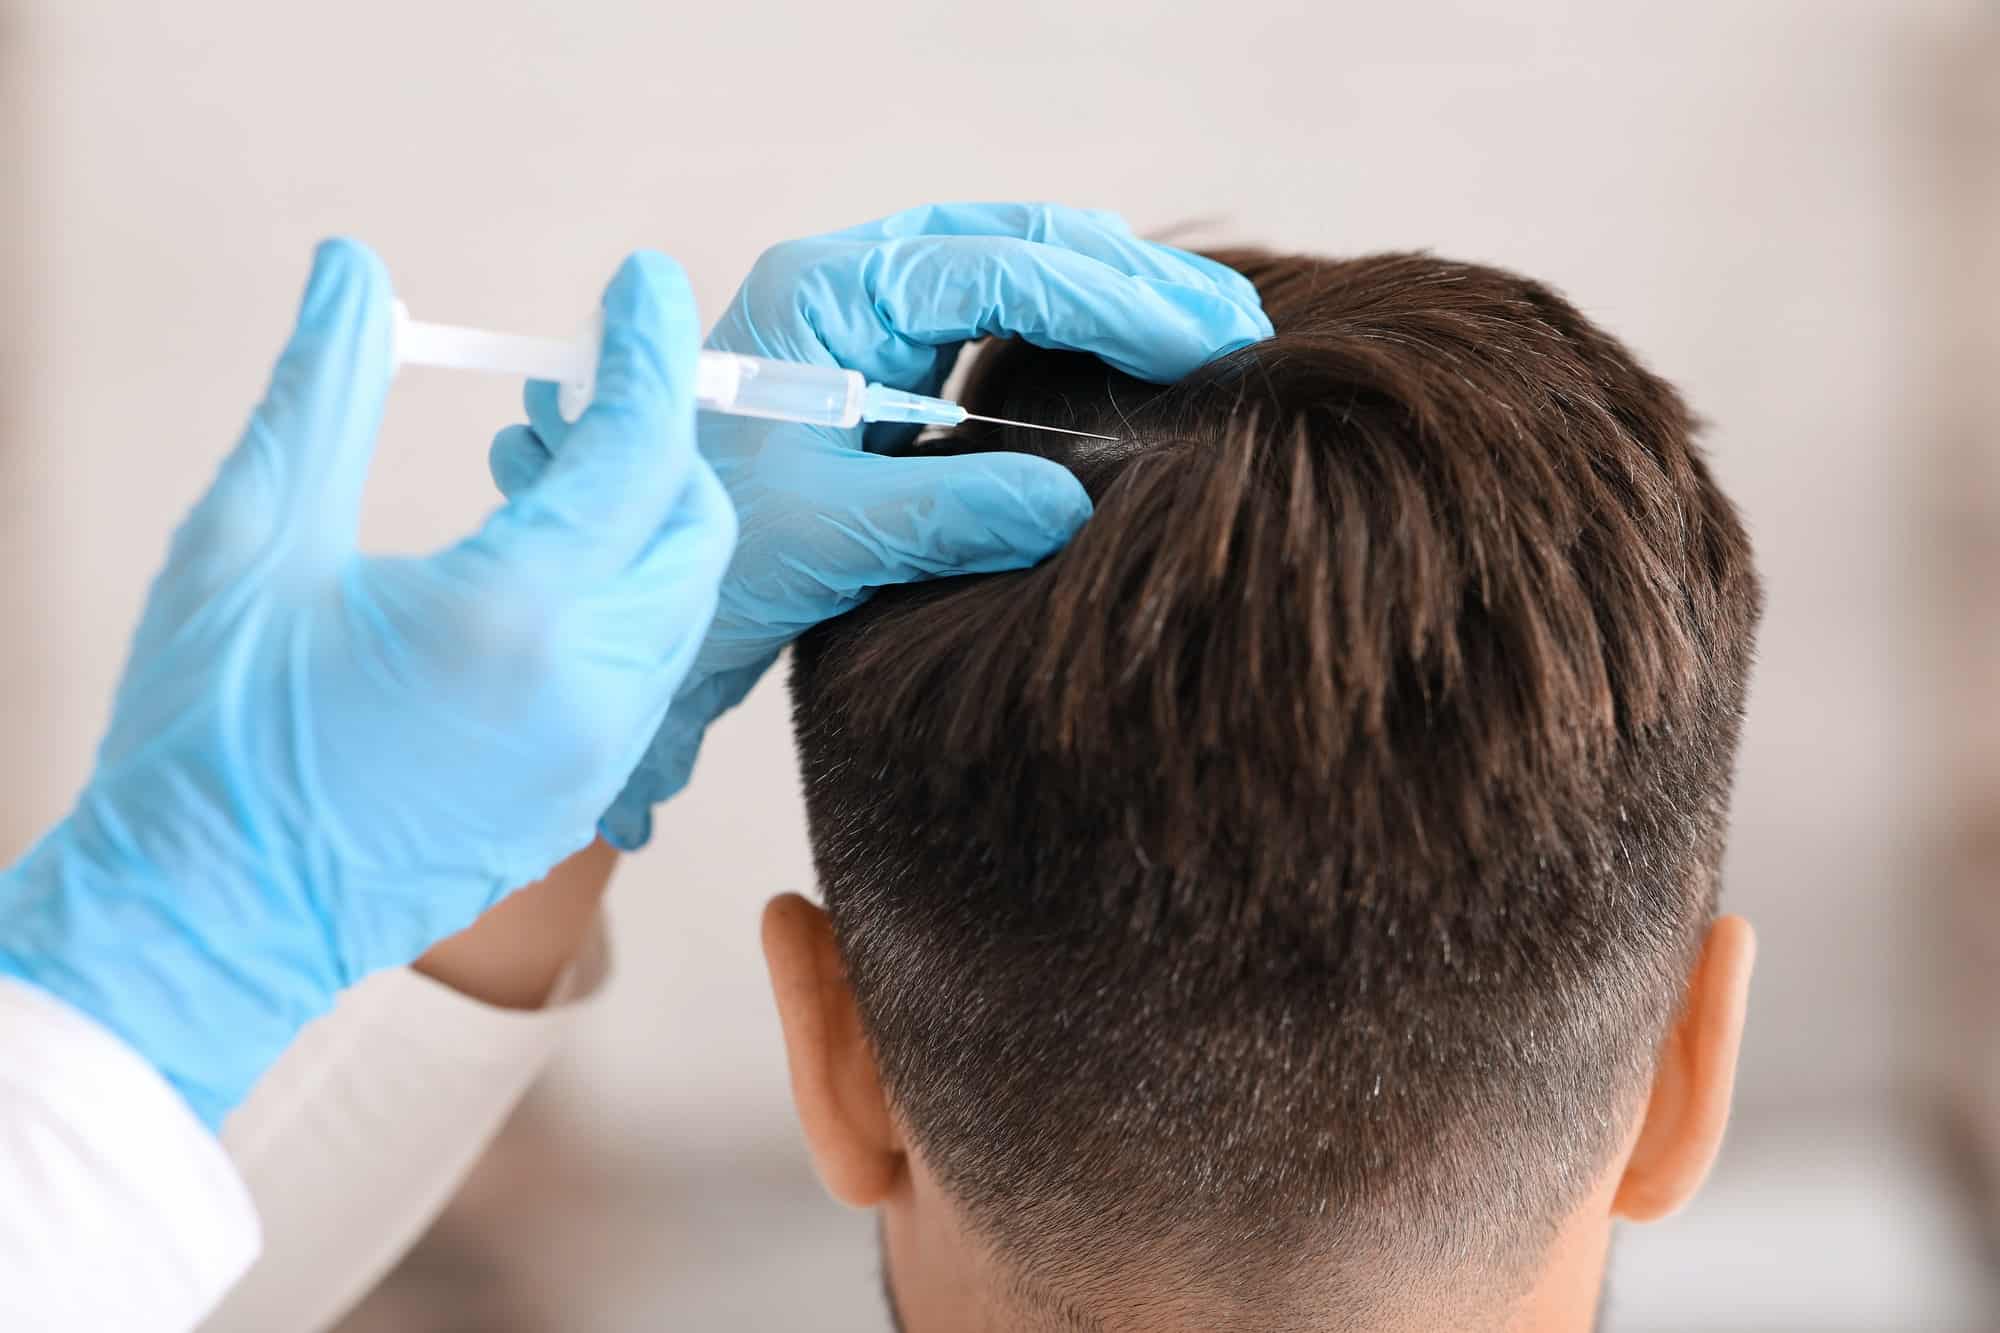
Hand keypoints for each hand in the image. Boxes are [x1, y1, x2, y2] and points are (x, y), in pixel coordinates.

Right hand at [0, 240, 734, 1126]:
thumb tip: (355, 271)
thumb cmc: (206, 739)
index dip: (649, 351)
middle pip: (693, 526)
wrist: (205, 924)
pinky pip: (648, 666)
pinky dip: (621, 594)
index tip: (644, 284)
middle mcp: (589, 691)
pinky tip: (531, 567)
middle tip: (573, 388)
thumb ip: (325, 388)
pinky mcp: (584, 793)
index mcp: (514, 617)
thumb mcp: (250, 538)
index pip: (639, 450)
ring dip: (639, 519)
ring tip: (534, 468)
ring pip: (680, 600)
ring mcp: (598, 754)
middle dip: (658, 439)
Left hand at [492, 202, 1272, 847]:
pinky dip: (1080, 336)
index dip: (1110, 300)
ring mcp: (871, 319)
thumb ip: (948, 512)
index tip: (1204, 346)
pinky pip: (1002, 326)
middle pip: (1019, 244)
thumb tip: (1077, 505)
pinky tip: (1142, 362)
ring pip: (1018, 274)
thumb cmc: (701, 562)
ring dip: (1116, 297)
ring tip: (1218, 332)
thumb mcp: (825, 538)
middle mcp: (852, 286)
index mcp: (825, 295)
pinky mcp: (889, 365)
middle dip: (1133, 280)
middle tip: (1239, 327)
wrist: (626, 601)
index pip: (996, 268)